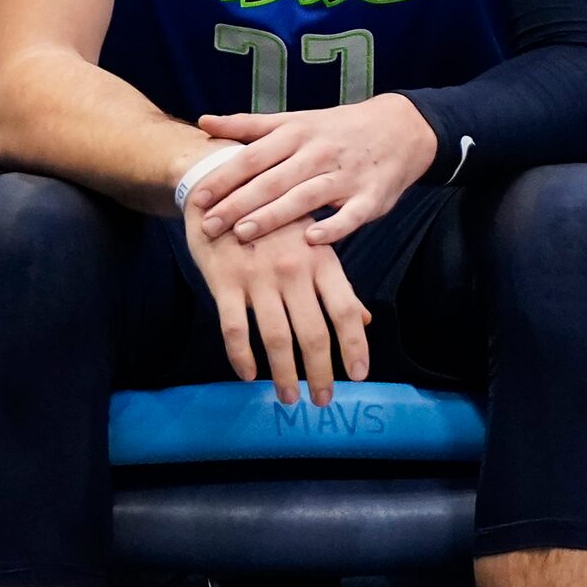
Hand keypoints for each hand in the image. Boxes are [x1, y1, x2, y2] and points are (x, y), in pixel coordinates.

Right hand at [183, 205, 370, 404]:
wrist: (222, 185)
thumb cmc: (275, 222)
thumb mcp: (314, 244)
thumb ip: (337, 284)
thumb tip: (363, 319)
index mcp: (321, 261)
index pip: (345, 310)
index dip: (354, 345)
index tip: (359, 375)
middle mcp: (293, 272)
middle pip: (313, 333)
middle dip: (320, 372)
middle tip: (323, 400)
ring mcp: (258, 278)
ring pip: (276, 338)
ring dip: (283, 374)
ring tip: (288, 399)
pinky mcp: (224, 282)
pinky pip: (234, 328)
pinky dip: (240, 356)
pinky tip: (247, 374)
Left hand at [190, 94, 440, 245]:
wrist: (402, 128)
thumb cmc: (339, 129)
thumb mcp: (297, 121)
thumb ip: (250, 126)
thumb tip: (203, 122)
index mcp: (298, 134)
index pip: (254, 157)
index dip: (225, 177)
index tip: (198, 197)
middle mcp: (320, 153)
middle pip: (274, 180)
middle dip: (239, 203)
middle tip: (209, 225)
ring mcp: (347, 175)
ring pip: (306, 197)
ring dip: (274, 215)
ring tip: (244, 234)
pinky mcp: (372, 196)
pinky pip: (351, 215)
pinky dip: (333, 227)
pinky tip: (311, 239)